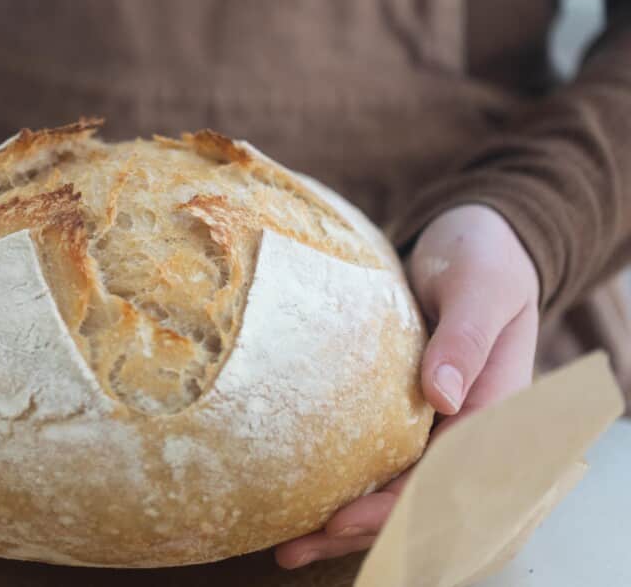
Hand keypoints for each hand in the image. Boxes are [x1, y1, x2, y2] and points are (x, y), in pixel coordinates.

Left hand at [275, 204, 539, 568]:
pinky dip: (348, 488)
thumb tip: (442, 396)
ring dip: (349, 525)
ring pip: (400, 489)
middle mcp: (469, 426)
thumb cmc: (481, 255)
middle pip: (422, 497)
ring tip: (289, 547)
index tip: (349, 518)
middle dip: (364, 529)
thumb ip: (466, 337)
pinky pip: (383, 460)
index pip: (451, 474)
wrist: (473, 240)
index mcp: (498, 405)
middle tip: (299, 545)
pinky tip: (303, 506)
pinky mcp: (410, 414)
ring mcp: (440, 423)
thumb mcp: (481, 284)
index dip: (402, 503)